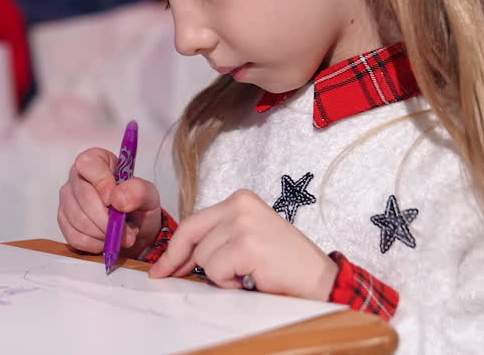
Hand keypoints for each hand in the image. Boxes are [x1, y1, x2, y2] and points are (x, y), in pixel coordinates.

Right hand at [57, 147, 162, 259]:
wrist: (134, 229)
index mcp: (97, 160)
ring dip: (103, 234)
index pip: (87, 164)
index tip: (116, 202)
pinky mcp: (64, 221)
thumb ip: (138, 191)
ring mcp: (67, 199)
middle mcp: (77, 176)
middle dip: (106, 219)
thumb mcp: (149, 194)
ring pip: (78, 220)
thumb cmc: (138, 205)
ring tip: (119, 234)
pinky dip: (94, 244)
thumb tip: (117, 199)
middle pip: (83, 197)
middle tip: (126, 232)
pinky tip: (106, 240)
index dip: (101, 183)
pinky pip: (75, 237)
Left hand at [148, 189, 337, 300]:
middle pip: (190, 233)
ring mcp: (244, 223)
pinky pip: (216, 271)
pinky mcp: (247, 245)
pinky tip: (252, 278)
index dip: (176, 247)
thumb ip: (219, 238)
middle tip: (164, 275)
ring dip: (220, 275)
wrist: (320, 280)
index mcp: (240, 199)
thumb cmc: (284, 264)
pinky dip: (230, 283)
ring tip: (248, 274)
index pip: (194, 221)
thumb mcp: (247, 239)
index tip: (163, 265)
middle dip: (176, 258)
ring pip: (203, 256)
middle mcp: (240, 205)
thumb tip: (180, 257)